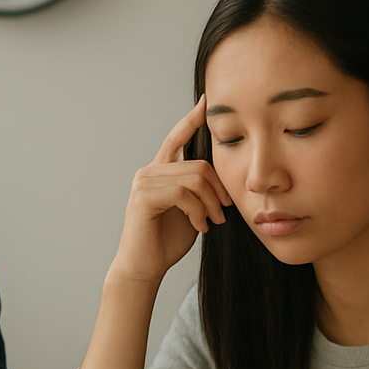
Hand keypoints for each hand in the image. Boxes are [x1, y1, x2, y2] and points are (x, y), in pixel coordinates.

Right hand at [110, 96, 231, 284]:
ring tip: (214, 221)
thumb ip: (199, 188)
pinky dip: (198, 211)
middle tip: (225, 211)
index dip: (192, 119)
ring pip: (194, 178)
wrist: (144, 266)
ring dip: (211, 203)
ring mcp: (143, 183)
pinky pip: (183, 194)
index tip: (208, 102)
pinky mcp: (143, 198)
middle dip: (219, 188)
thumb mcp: (191, 208)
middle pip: (199, 164)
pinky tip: (200, 226)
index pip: (177, 137)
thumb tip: (222, 175)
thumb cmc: (166, 239)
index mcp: (159, 171)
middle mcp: (148, 172)